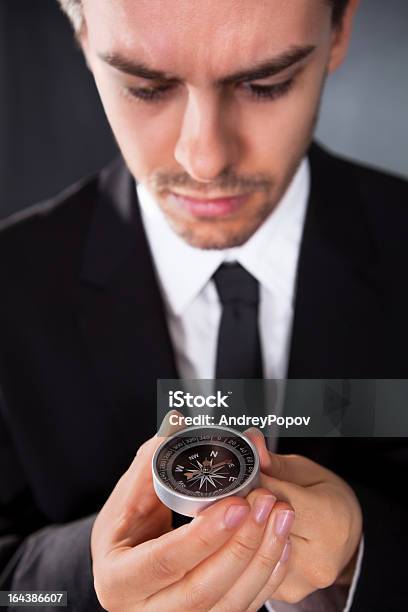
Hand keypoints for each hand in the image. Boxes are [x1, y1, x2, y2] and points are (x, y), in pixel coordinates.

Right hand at [90, 414, 293, 610]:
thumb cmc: (125, 529)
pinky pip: (244, 608)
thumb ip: (152, 460)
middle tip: (266, 503)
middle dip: (241, 546)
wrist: (126, 562)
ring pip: (229, 605)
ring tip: (282, 515)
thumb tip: (176, 421)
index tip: (237, 504)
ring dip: (263, 559)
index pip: (164, 561)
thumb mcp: (127, 496)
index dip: (203, 536)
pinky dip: (268, 576)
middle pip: (202, 591)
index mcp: (117, 579)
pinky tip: (282, 542)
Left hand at [245, 428, 362, 605]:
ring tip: (235, 511)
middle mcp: (317, 559)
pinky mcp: (284, 594)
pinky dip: (244, 548)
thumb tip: (251, 442)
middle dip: (242, 508)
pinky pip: (253, 568)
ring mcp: (300, 581)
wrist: (346, 539)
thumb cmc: (327, 500)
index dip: (254, 487)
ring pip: (252, 551)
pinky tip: (241, 533)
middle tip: (234, 492)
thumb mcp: (305, 472)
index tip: (240, 475)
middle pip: (261, 528)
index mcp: (329, 520)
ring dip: (237, 529)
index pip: (278, 500)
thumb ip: (274, 463)